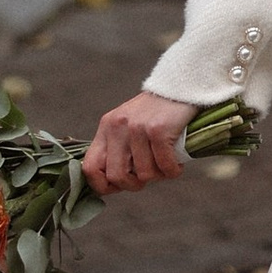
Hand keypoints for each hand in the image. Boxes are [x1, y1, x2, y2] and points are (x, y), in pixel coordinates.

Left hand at [83, 92, 198, 192]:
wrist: (182, 86)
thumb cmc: (157, 113)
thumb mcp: (129, 126)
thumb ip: (118, 149)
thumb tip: (114, 183)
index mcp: (106, 127)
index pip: (89, 167)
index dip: (102, 185)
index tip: (119, 186)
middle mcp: (117, 127)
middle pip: (116, 176)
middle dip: (134, 185)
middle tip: (148, 177)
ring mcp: (137, 127)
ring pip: (144, 174)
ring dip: (159, 175)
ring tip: (167, 164)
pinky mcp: (157, 129)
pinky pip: (164, 166)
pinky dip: (173, 171)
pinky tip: (177, 163)